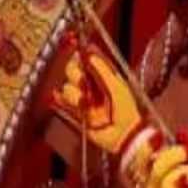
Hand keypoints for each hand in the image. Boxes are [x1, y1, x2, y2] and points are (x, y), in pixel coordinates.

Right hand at [49, 39, 142, 154]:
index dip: (80, 57)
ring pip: (67, 88)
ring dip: (74, 95)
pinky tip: (63, 101)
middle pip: (72, 71)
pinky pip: (62, 103)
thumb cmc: (126, 111)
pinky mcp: (76, 112)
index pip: (86, 60)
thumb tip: (89, 53)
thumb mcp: (116, 86)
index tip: (78, 56)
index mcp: (103, 76)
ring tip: (85, 103)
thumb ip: (102, 70)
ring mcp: (83, 99)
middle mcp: (91, 86)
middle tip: (83, 82)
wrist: (123, 134)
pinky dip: (61, 101)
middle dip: (75, 75)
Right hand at [145, 131, 187, 187]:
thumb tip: (183, 134)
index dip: (145, 147)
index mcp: (156, 178)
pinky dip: (178, 180)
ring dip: (177, 167)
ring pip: (158, 177)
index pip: (141, 160)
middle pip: (150, 166)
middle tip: (185, 151)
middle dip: (169, 154)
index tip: (156, 136)